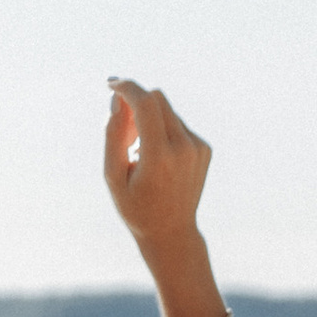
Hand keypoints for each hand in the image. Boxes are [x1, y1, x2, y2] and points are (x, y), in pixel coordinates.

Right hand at [104, 79, 213, 257]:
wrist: (171, 233)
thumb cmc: (135, 207)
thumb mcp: (113, 176)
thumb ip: (113, 135)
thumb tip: (118, 101)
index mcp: (159, 156)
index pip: (146, 103)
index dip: (127, 87)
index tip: (111, 84)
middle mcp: (184, 147)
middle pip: (157, 98)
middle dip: (136, 104)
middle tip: (124, 132)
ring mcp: (198, 147)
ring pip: (168, 111)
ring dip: (149, 121)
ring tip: (140, 154)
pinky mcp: (204, 148)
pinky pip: (178, 125)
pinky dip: (163, 132)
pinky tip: (159, 161)